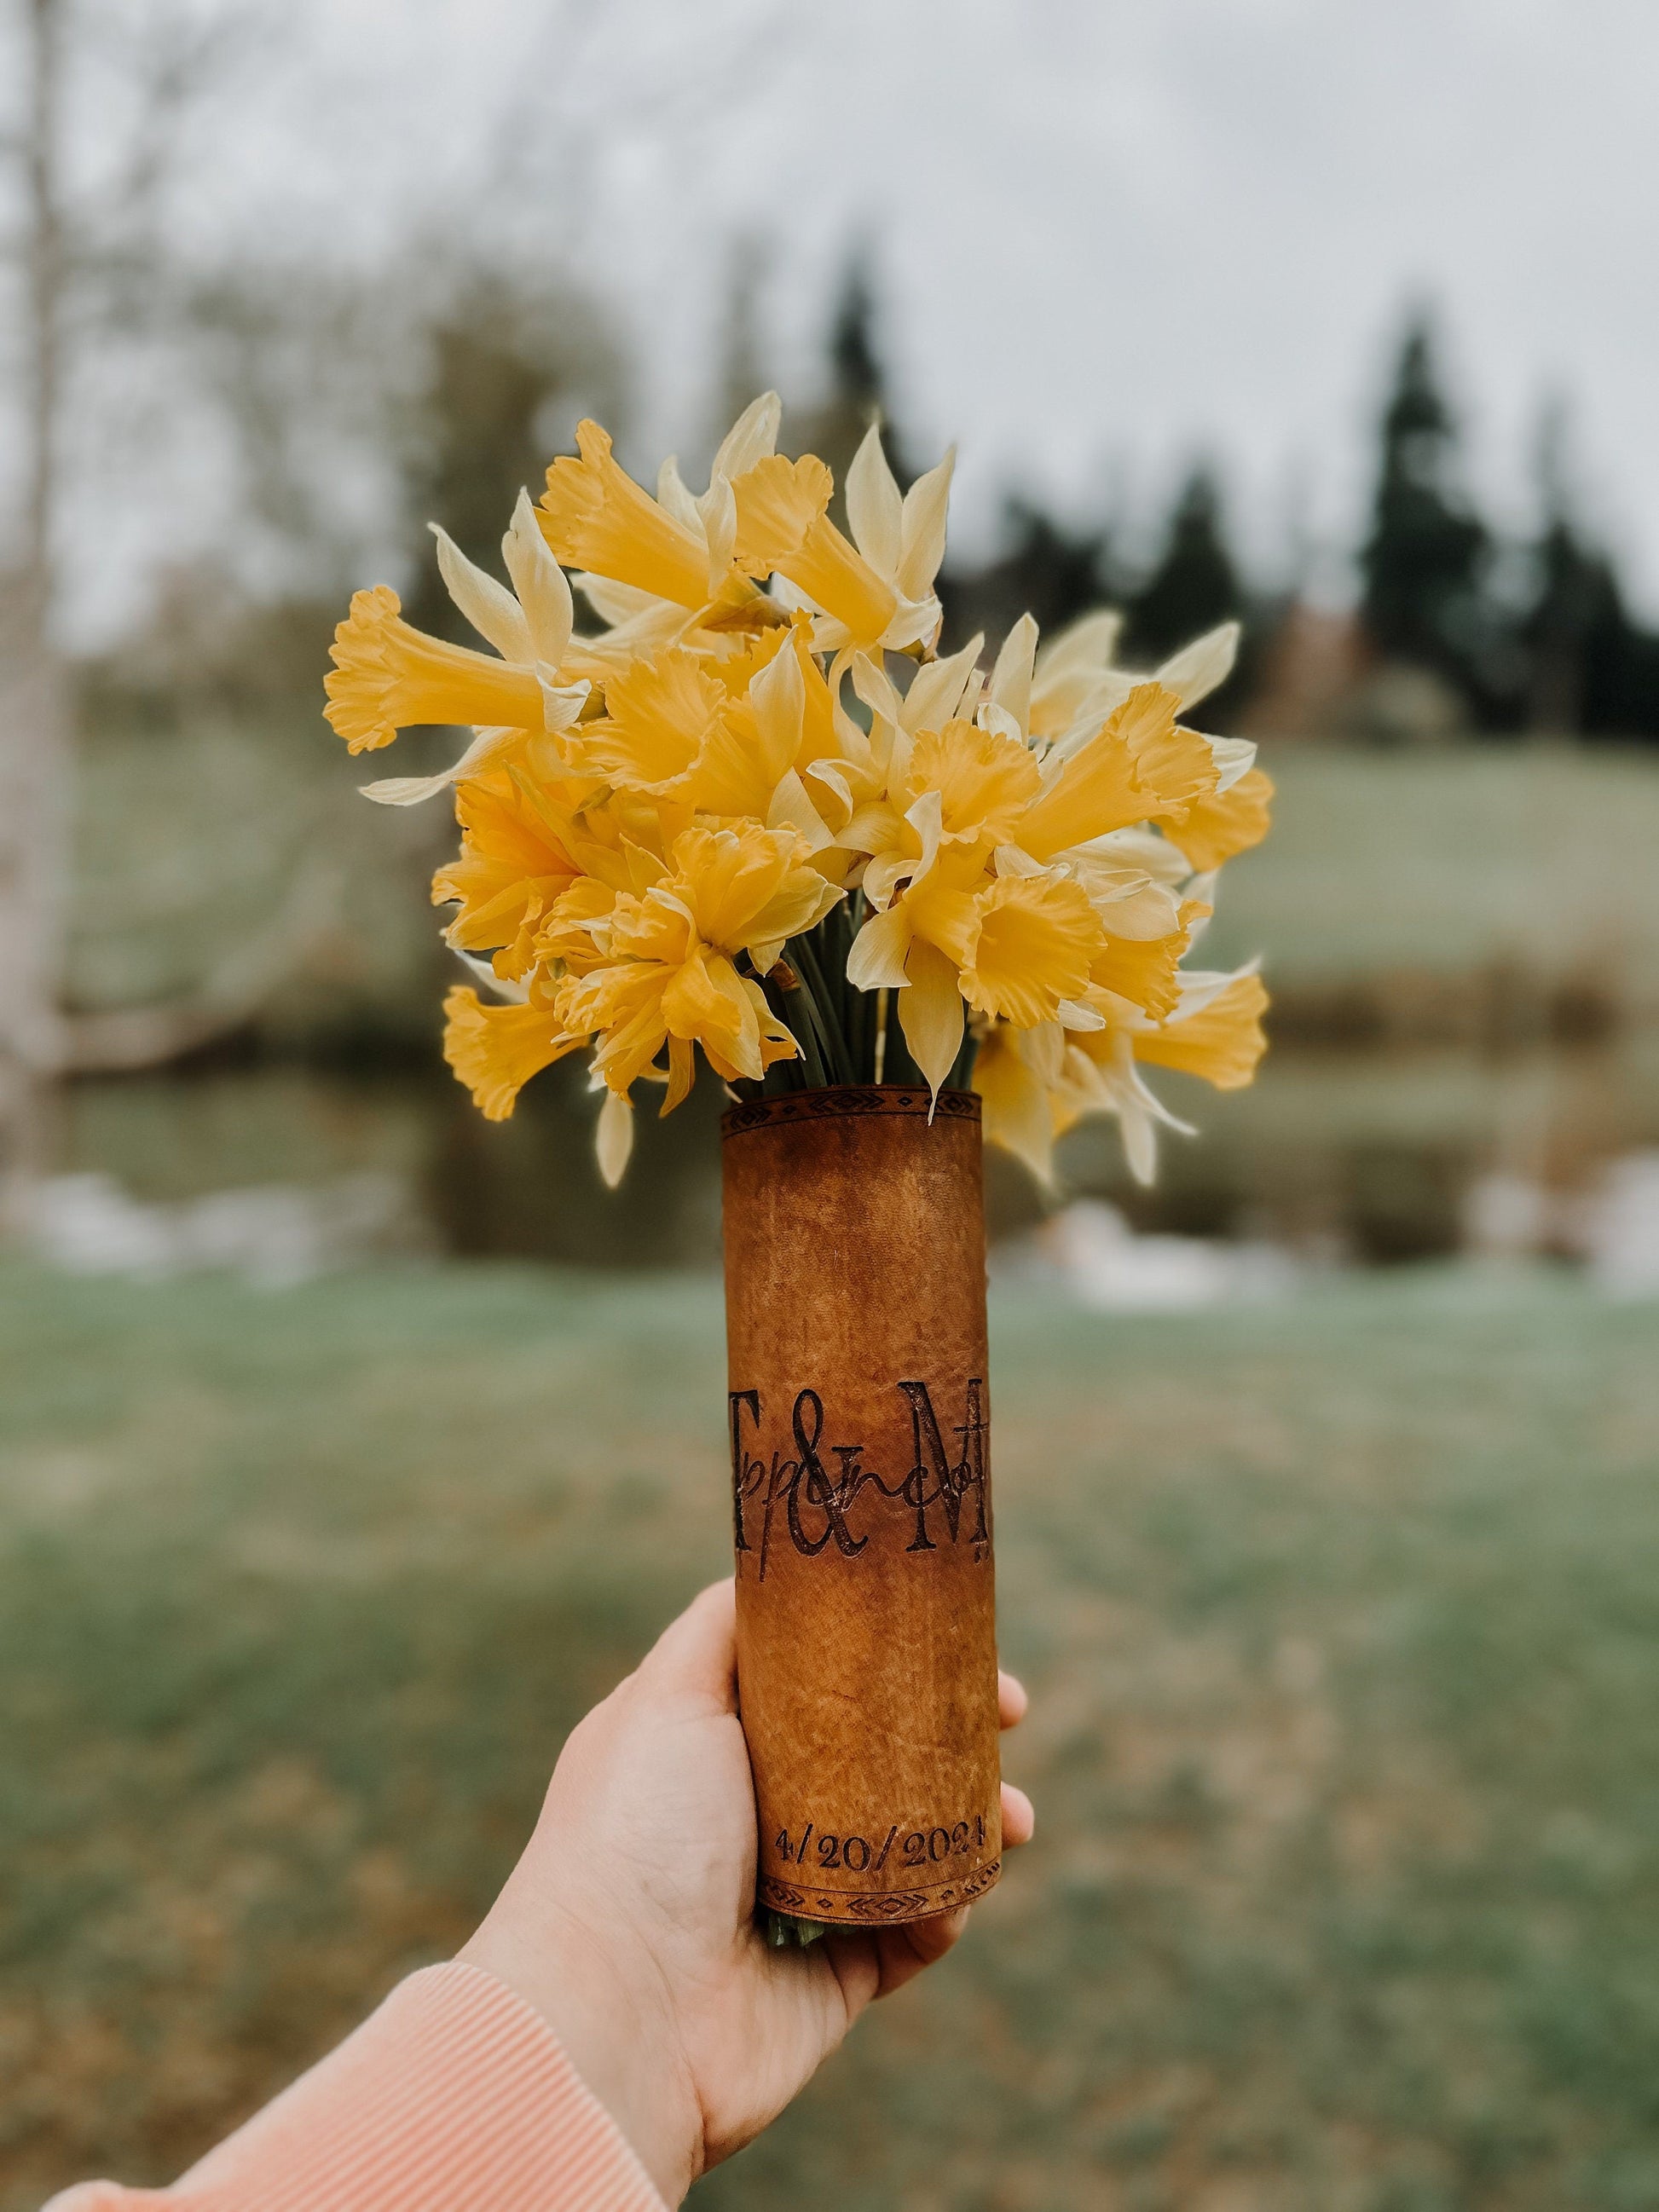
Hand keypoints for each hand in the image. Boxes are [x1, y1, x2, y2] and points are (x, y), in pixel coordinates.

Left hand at [458, 1578, 1033, 2203]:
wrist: (617, 2010)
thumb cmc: (634, 1834)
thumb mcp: (668, 1693)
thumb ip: (723, 1623)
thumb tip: (776, 1566)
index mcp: (711, 1747)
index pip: (816, 1685)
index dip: (885, 1655)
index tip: (952, 1630)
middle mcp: (752, 1818)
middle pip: (877, 1756)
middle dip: (952, 1731)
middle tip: (1010, 1712)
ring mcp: (796, 1902)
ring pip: (911, 1842)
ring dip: (974, 1819)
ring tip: (1014, 1816)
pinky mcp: (831, 1981)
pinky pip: (912, 1933)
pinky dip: (948, 1907)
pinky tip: (964, 1886)